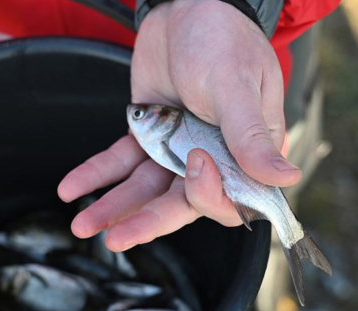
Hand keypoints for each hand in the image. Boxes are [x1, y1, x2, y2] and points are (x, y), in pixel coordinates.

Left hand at [58, 0, 299, 250]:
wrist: (187, 3)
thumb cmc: (223, 39)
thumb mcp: (237, 85)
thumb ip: (252, 136)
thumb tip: (285, 180)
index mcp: (245, 154)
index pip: (228, 197)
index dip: (207, 194)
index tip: (195, 163)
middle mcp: (212, 159)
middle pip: (178, 203)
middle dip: (145, 222)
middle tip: (115, 240)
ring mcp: (176, 149)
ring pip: (144, 189)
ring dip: (114, 207)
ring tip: (83, 225)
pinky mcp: (147, 135)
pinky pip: (120, 161)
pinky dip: (96, 174)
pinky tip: (72, 189)